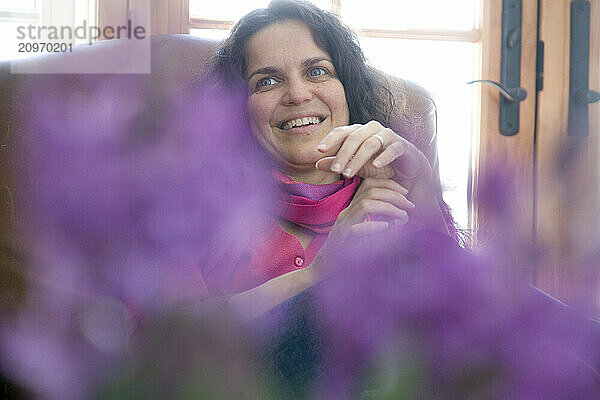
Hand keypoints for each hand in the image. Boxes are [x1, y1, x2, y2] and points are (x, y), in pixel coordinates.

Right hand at [309, 177, 414, 278]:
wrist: (324, 267)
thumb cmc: (346, 250)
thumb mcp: (362, 230)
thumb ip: (375, 220)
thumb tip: (401, 215)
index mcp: (352, 208)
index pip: (369, 185)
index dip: (389, 184)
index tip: (405, 192)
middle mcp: (347, 213)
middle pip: (370, 192)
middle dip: (394, 195)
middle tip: (409, 205)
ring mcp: (344, 225)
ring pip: (365, 205)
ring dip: (388, 208)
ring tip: (402, 216)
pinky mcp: (343, 240)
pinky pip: (358, 229)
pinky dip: (375, 226)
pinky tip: (388, 227)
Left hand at [315, 120, 449, 234]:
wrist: (406, 172)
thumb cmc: (379, 166)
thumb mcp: (355, 166)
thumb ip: (337, 163)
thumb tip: (316, 163)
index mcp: (360, 132)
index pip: (342, 131)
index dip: (330, 139)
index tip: (319, 150)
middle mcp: (373, 129)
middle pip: (354, 137)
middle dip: (343, 154)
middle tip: (335, 170)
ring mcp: (388, 136)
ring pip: (370, 143)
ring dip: (358, 159)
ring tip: (349, 174)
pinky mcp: (402, 145)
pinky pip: (392, 148)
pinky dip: (384, 157)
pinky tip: (375, 166)